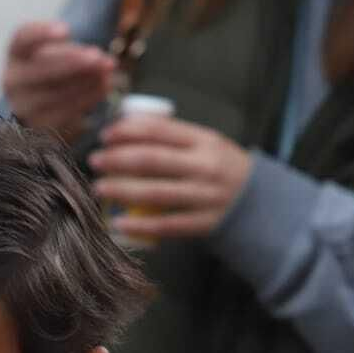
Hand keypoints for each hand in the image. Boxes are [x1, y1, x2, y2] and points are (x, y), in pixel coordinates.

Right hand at [1, 21, 114, 141]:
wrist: (44, 103)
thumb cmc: (54, 67)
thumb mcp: (58, 50)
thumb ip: (75, 48)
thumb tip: (101, 51)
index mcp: (16, 53)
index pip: (23, 39)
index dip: (42, 34)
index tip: (66, 31)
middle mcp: (14, 80)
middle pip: (42, 69)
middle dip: (73, 62)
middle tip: (99, 57)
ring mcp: (24, 106)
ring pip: (56, 92)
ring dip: (86, 80)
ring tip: (107, 69)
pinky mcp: (40, 126)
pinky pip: (66, 112)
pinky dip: (88, 98)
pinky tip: (105, 86)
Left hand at [89, 115, 253, 237]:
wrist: (258, 201)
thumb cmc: (219, 168)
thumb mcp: (204, 143)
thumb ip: (171, 136)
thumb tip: (124, 126)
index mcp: (203, 140)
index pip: (159, 130)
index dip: (128, 131)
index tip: (105, 135)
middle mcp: (205, 166)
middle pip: (152, 160)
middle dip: (117, 160)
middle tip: (95, 161)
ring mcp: (205, 196)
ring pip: (156, 193)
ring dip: (122, 190)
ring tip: (99, 189)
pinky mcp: (204, 223)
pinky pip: (166, 225)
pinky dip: (140, 226)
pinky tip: (119, 224)